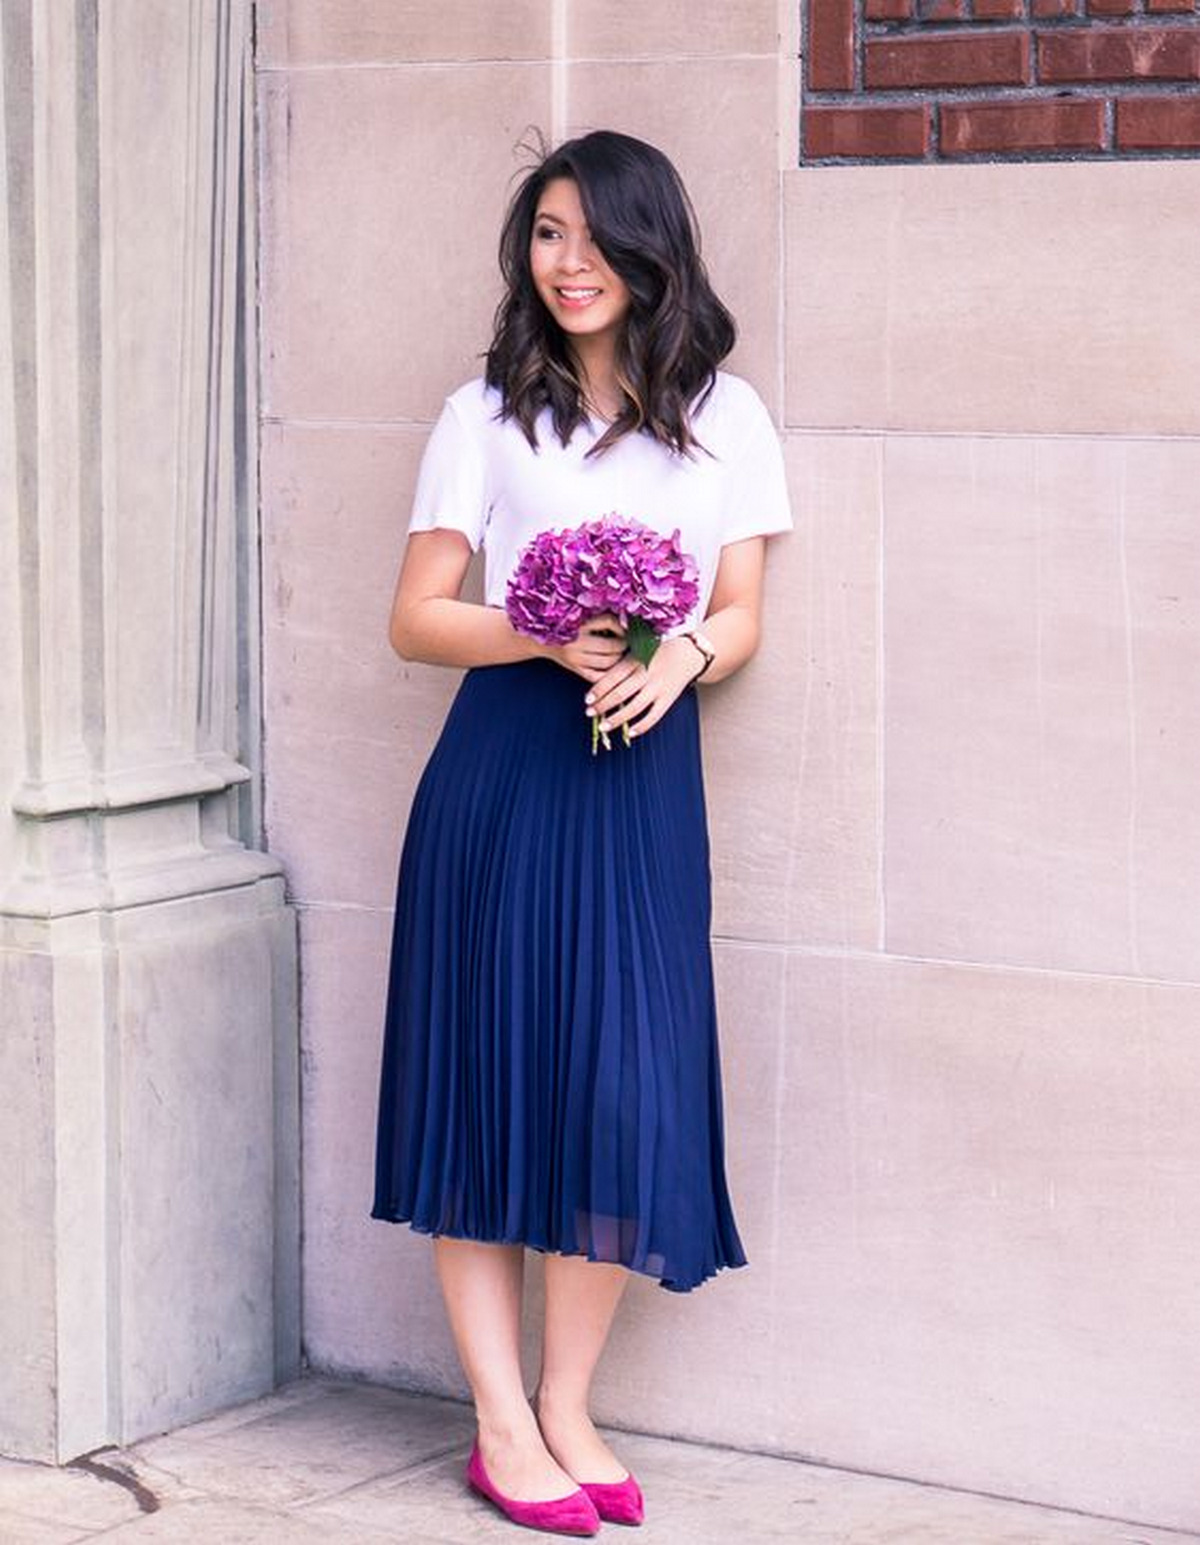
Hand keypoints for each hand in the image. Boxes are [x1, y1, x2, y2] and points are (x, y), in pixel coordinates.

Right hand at [544, 614, 626, 681]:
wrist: (542, 639)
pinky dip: (608, 673)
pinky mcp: (575, 669)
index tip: (626, 628)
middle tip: (627, 643)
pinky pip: (597, 676)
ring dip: (619, 659)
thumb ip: (605, 619)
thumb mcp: (584, 617)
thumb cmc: (568, 625)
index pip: (609, 622)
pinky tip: (612, 668)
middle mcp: (577, 640)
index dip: (621, 626)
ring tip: (620, 653)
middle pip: (611, 645)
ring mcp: (575, 657)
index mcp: (580, 622)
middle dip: (623, 645)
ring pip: (608, 662)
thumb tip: (629, 626)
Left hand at [585, 636, 701, 739]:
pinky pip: (654, 716)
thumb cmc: (657, 650)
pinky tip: (630, 733)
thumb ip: (621, 661)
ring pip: (634, 708)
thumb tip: (597, 676)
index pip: (613, 677)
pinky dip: (642, 726)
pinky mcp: (668, 698)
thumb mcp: (638, 649)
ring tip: (603, 726)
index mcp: (636, 659)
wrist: (689, 652)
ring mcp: (658, 687)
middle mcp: (646, 674)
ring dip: (617, 719)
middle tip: (589, 713)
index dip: (598, 690)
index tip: (587, 700)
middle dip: (602, 706)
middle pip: (620, 694)